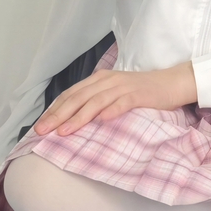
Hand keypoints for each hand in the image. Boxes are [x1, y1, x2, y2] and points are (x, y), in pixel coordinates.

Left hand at [33, 62, 197, 136]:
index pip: (71, 94)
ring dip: (78, 116)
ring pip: (95, 101)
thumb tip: (73, 121)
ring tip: (64, 131)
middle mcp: (108, 80)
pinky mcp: (139, 94)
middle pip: (78, 97)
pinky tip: (100, 121)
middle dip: (58, 114)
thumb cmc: (142, 92)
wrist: (172, 83)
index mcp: (100, 79)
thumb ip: (97, 102)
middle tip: (42, 130)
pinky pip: (122, 103)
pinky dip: (110, 111)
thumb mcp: (115, 94)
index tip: (39, 126)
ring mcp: (123, 86)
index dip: (54, 109)